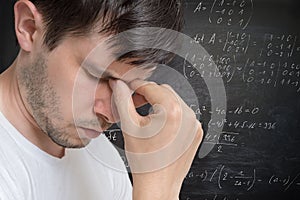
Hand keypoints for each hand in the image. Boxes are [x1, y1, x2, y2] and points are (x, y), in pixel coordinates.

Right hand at [109, 79, 202, 199]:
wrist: (158, 184)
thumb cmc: (145, 161)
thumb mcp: (129, 127)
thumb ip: (123, 100)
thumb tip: (119, 85)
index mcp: (171, 111)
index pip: (151, 87)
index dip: (136, 86)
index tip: (128, 88)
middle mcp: (187, 115)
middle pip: (164, 91)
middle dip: (149, 94)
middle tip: (135, 103)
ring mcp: (194, 124)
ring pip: (174, 101)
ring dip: (160, 103)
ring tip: (148, 117)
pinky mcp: (196, 132)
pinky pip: (183, 114)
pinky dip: (171, 114)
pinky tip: (160, 126)